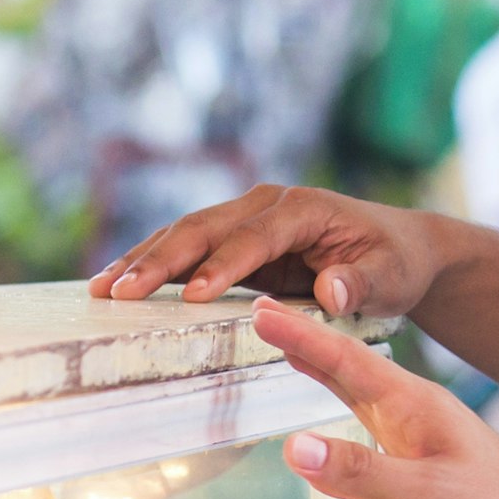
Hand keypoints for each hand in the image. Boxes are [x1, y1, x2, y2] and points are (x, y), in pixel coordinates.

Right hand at [90, 184, 436, 315]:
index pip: (255, 237)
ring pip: (185, 234)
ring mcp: (246, 218)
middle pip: (204, 228)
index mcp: (304, 208)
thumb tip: (332, 291)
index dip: (223, 265)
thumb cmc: (394, 262)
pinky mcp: (235, 239)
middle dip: (160, 261)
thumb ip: (361, 283)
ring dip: (143, 261)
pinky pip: (188, 250)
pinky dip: (154, 265)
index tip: (193, 294)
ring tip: (101, 290)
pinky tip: (119, 284)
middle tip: (119, 293)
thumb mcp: (390, 276)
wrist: (397, 248)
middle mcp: (267, 204)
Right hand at [260, 302, 498, 498]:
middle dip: (302, 343)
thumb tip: (295, 447)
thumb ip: (360, 473)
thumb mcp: (428, 495)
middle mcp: (413, 418)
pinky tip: (329, 440)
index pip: (344, 361)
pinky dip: (335, 434)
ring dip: (319, 379)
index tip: (259, 309)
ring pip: (355, 404)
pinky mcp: (421, 480)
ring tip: (289, 355)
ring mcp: (418, 447)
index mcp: (416, 406)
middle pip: (345, 371)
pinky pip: (365, 445)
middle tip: (262, 315)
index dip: (299, 335)